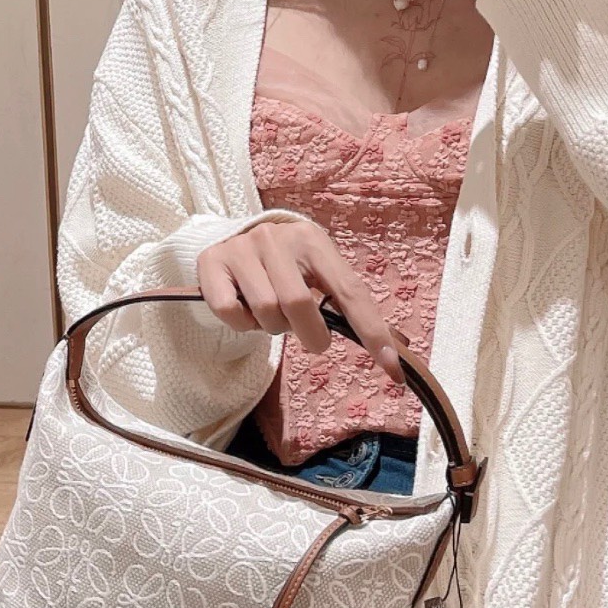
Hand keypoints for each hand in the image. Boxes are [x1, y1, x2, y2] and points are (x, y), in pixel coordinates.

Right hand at [196, 219, 406, 384]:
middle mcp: (275, 238)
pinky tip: (245, 310)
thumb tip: (395, 350)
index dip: (372, 332)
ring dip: (273, 327)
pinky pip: (231, 313)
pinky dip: (242, 325)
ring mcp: (241, 248)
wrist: (232, 240)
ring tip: (272, 315)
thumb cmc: (285, 266)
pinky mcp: (212, 263)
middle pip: (299, 304)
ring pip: (265, 310)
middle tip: (312, 340)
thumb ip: (346, 304)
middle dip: (310, 335)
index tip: (393, 370)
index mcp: (313, 240)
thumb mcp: (317, 272)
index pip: (349, 291)